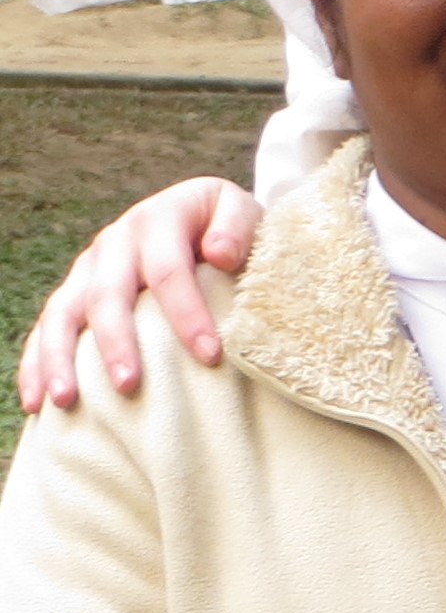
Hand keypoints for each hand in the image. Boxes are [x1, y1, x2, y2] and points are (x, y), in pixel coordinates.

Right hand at [16, 177, 260, 411]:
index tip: (210, 356)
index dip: (188, 314)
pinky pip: (47, 328)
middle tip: (130, 385)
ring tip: (66, 400)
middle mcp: (116, 241)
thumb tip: (220, 255)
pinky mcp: (74, 291)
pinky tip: (39, 401)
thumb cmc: (228, 226)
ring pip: (62, 312)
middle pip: (108, 296)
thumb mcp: (242, 210)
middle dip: (117, 343)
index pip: (169, 271)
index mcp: (158, 220)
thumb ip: (238, 227)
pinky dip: (37, 364)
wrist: (201, 213)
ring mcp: (88, 267)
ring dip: (61, 358)